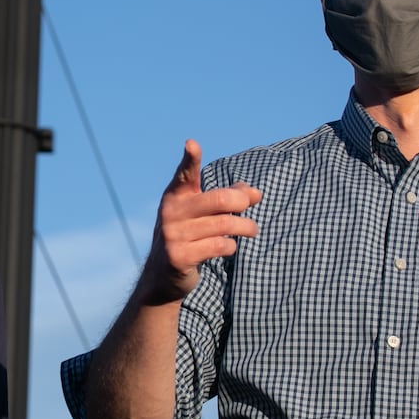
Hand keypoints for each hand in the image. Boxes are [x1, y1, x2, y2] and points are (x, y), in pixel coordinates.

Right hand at [138, 140, 259, 304]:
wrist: (162, 275)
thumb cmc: (190, 234)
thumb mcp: (203, 212)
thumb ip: (228, 197)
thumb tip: (256, 192)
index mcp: (175, 195)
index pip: (184, 174)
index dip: (190, 159)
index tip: (192, 144)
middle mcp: (170, 212)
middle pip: (220, 200)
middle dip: (242, 202)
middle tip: (251, 204)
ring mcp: (173, 235)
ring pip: (225, 225)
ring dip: (245, 227)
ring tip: (252, 229)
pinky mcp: (179, 256)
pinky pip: (218, 246)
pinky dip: (230, 246)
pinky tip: (229, 247)